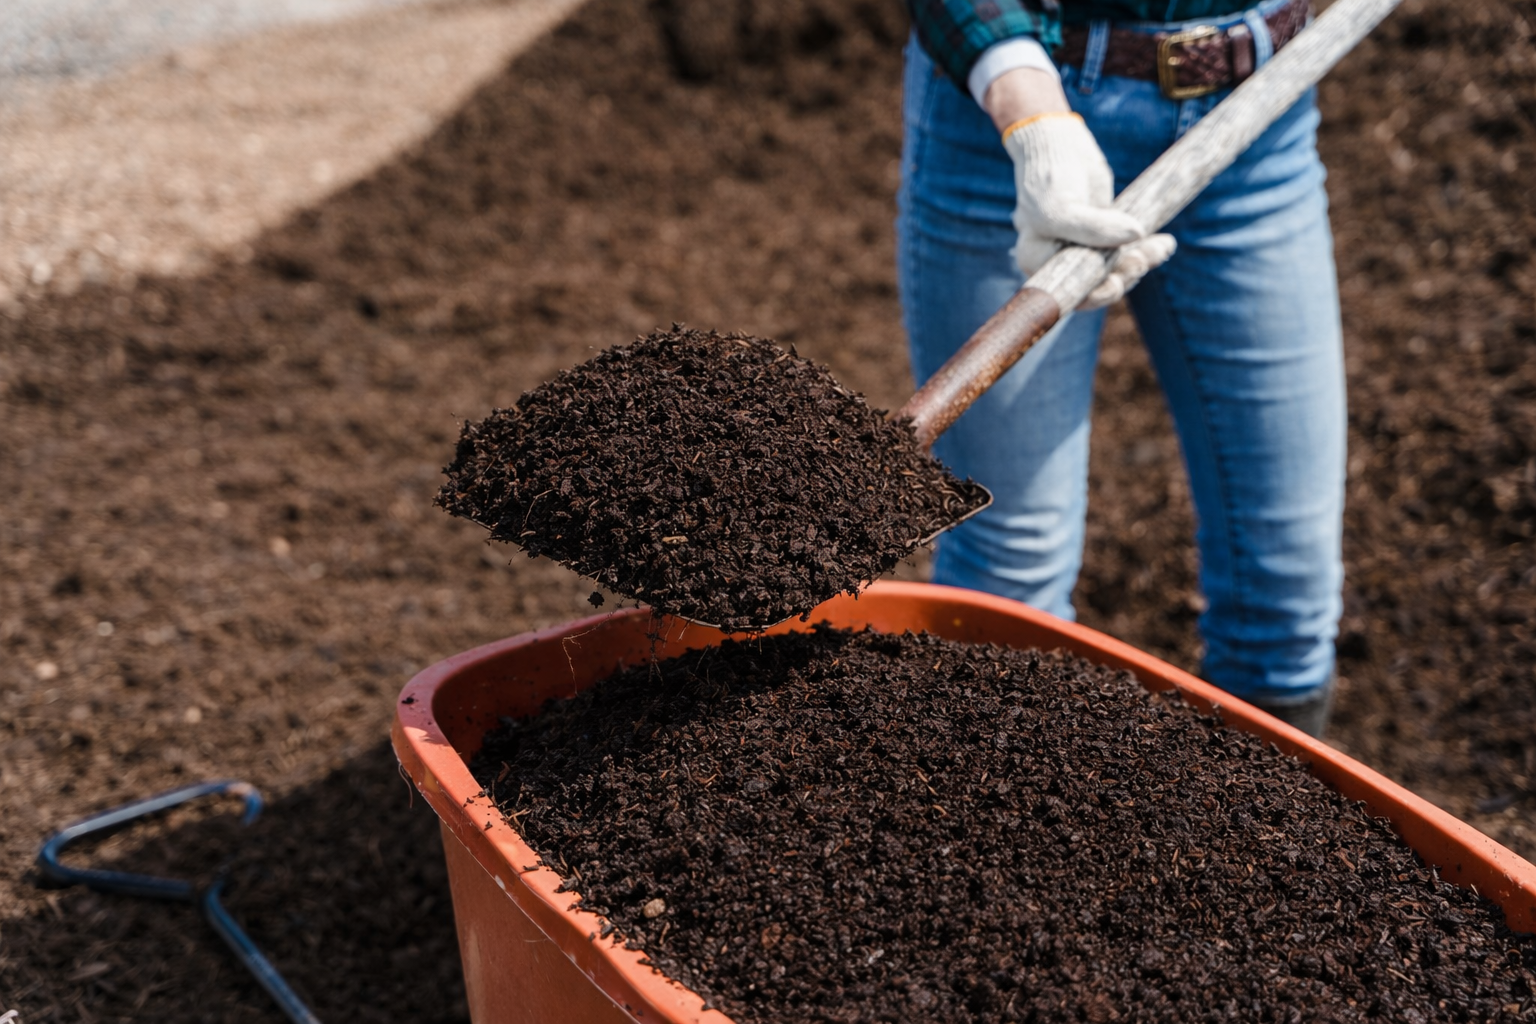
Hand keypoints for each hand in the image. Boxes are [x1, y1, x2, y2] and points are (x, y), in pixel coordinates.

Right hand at [983, 69, 1172, 309]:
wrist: (1060, 145)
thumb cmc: (1049, 177)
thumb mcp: (1062, 207)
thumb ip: (1093, 227)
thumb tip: (1136, 236)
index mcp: (1037, 262)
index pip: (1068, 294)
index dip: (1094, 296)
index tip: (1116, 283)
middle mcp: (1059, 261)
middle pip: (1096, 285)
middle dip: (1122, 276)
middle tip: (1140, 260)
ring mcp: (1084, 249)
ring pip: (1116, 269)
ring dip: (1140, 262)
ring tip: (1160, 247)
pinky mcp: (1106, 235)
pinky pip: (1128, 250)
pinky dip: (1147, 249)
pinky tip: (1165, 243)